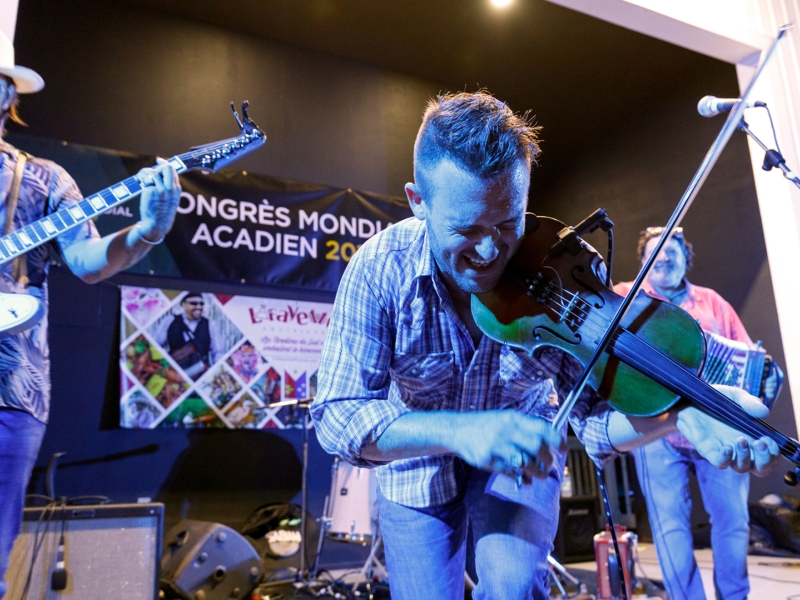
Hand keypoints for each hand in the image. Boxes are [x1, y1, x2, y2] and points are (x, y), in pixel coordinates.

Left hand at [138, 157, 180, 240]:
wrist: (156, 224)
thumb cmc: (162, 213)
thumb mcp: (171, 199)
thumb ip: (168, 187)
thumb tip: (160, 174)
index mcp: (177, 189)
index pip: (173, 171)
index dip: (165, 163)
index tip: (158, 160)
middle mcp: (170, 188)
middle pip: (167, 168)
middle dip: (158, 166)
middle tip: (150, 171)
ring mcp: (161, 190)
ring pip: (153, 172)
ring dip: (145, 172)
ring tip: (140, 177)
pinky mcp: (151, 191)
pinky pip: (146, 180)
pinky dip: (141, 179)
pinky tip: (139, 183)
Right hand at [449, 411, 564, 481]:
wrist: (456, 430)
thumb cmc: (486, 425)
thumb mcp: (505, 420)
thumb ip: (525, 428)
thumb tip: (550, 440)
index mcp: (513, 418)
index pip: (541, 427)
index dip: (556, 439)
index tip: (564, 447)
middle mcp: (506, 430)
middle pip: (537, 447)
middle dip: (548, 459)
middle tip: (550, 464)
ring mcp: (496, 446)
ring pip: (525, 463)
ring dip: (537, 472)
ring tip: (540, 474)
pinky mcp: (487, 460)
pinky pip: (510, 472)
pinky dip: (521, 478)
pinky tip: (524, 480)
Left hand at [676, 384, 779, 475]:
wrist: (689, 397)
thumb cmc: (715, 399)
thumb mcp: (735, 396)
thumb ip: (749, 403)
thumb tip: (763, 412)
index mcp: (752, 437)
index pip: (770, 455)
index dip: (776, 454)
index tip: (778, 442)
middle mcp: (741, 448)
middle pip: (760, 468)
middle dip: (765, 460)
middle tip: (761, 444)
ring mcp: (724, 450)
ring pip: (741, 467)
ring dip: (745, 457)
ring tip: (741, 439)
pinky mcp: (707, 450)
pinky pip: (719, 462)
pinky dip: (725, 459)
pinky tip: (727, 447)